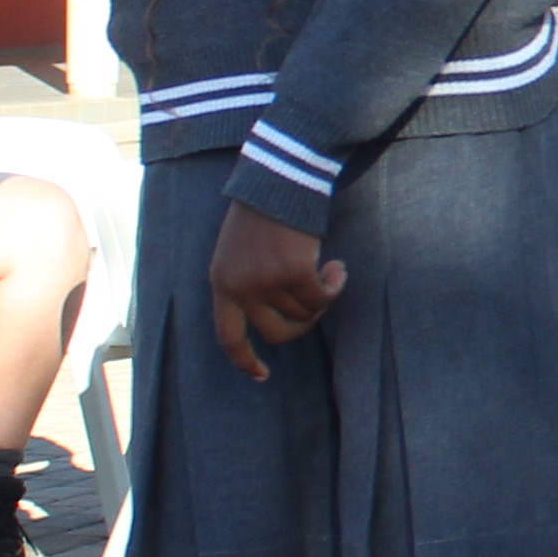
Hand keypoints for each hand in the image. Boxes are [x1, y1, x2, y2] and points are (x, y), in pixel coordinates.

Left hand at [209, 202, 347, 381]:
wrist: (276, 180)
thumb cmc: (259, 214)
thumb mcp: (237, 254)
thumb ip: (246, 285)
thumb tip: (275, 318)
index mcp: (221, 283)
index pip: (228, 336)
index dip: (245, 360)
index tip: (262, 375)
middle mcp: (240, 287)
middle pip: (275, 333)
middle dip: (301, 326)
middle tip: (315, 306)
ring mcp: (267, 281)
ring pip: (304, 313)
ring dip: (321, 297)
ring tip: (327, 271)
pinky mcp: (294, 271)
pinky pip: (321, 297)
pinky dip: (334, 287)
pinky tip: (336, 269)